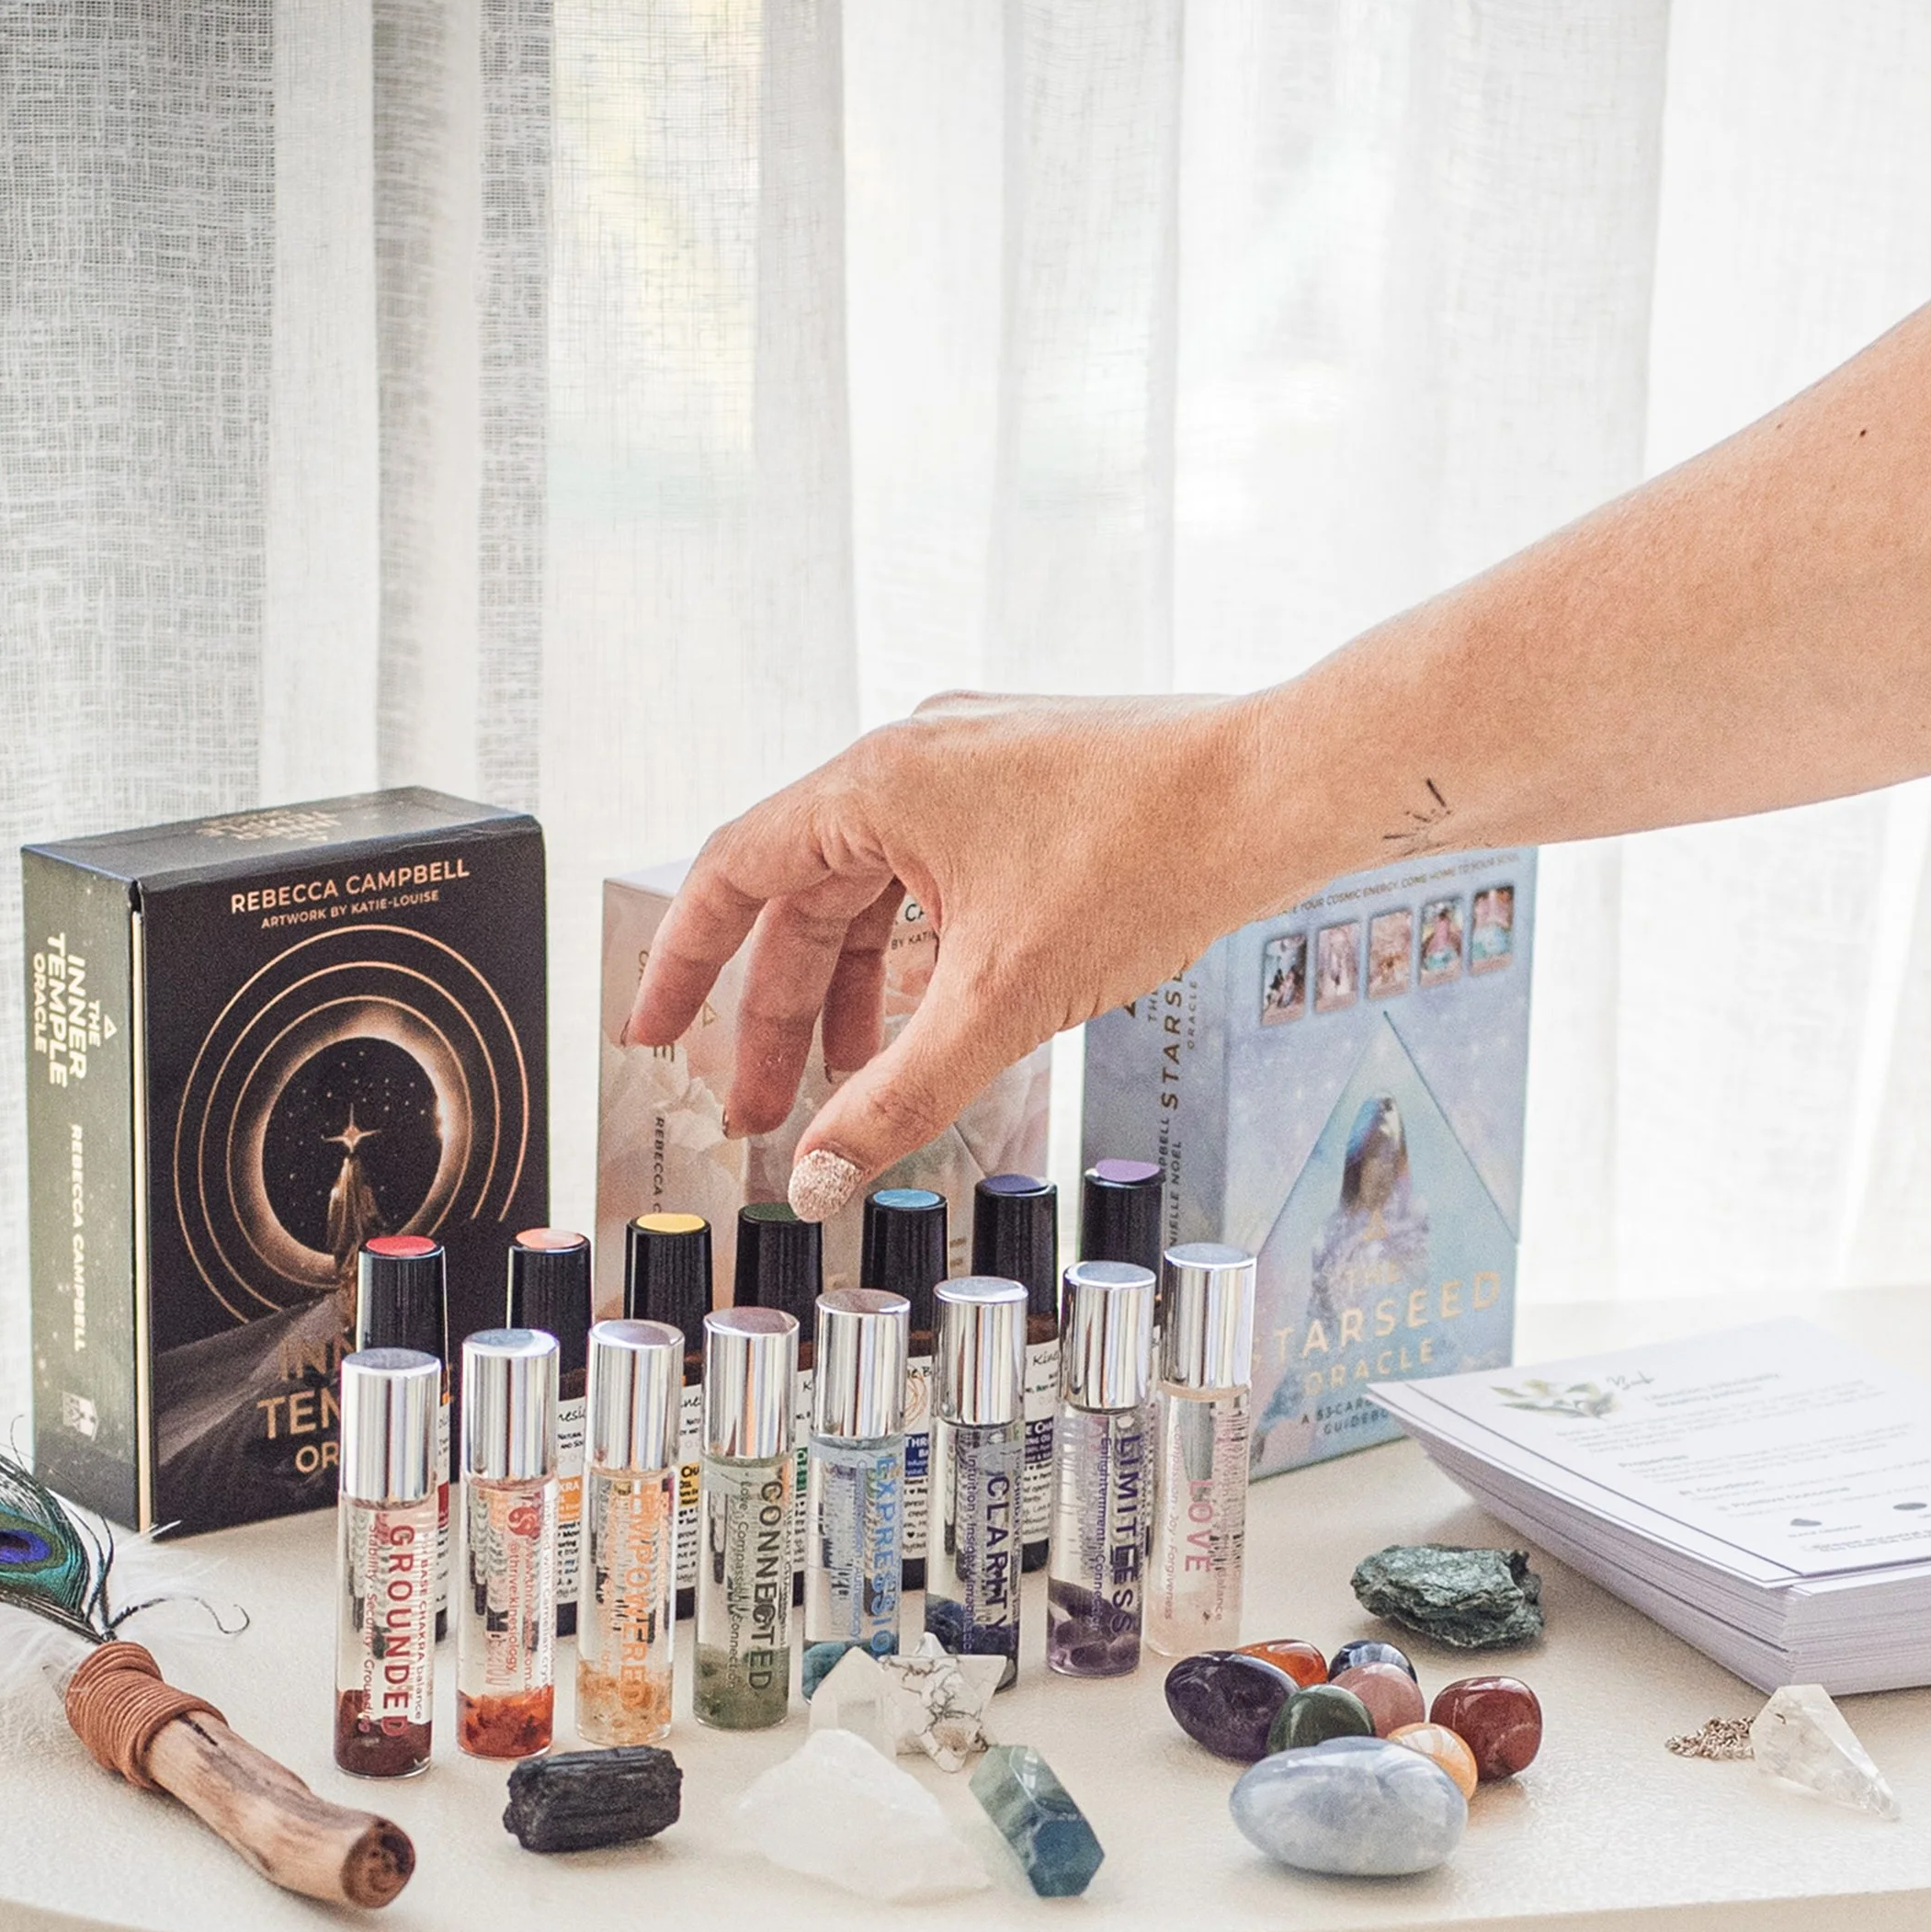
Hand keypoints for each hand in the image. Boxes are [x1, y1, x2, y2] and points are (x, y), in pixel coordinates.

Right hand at [622, 689, 1276, 1218]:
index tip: (650, 1033)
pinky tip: (926, 1027)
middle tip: (762, 1109)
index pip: (734, 873)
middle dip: (779, 1011)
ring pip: (876, 893)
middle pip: (806, 898)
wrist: (1280, 791)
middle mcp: (916, 759)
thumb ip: (899, 1095)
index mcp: (879, 781)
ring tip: (842, 1085)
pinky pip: (937, 881)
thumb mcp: (1002, 1000)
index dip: (683, 962)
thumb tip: (821, 1172)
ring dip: (851, 991)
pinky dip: (918, 959)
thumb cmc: (1150, 856)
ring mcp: (977, 769)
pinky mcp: (1032, 791)